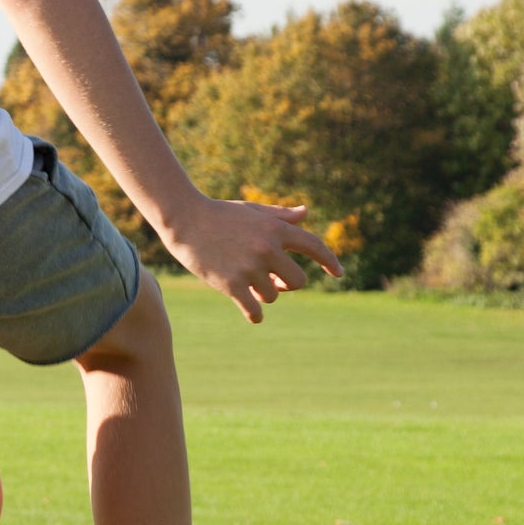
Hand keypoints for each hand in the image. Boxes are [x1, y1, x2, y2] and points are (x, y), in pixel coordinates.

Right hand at [163, 194, 342, 322]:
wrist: (185, 219)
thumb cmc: (219, 214)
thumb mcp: (252, 210)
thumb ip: (280, 216)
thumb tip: (305, 213)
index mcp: (276, 229)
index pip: (314, 247)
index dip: (330, 261)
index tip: (339, 273)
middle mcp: (268, 249)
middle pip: (297, 281)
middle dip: (287, 284)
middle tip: (274, 281)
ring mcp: (250, 267)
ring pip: (273, 295)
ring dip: (263, 294)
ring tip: (248, 284)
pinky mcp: (232, 283)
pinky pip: (254, 309)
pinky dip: (255, 314)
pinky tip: (253, 313)